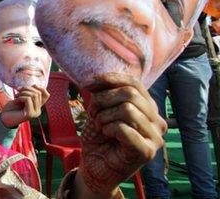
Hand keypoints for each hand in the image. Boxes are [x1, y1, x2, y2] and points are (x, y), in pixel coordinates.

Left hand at [0, 85, 48, 127]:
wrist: (4, 117)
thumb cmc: (12, 107)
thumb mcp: (22, 97)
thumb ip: (30, 93)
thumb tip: (36, 85)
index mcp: (38, 106)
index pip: (46, 95)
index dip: (40, 88)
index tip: (30, 86)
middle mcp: (38, 110)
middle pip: (38, 93)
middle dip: (27, 88)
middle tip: (18, 90)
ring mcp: (35, 113)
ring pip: (34, 95)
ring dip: (23, 92)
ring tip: (16, 95)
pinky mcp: (30, 114)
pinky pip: (28, 99)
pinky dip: (21, 97)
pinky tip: (16, 100)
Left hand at [77, 73, 166, 196]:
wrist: (95, 166)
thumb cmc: (100, 138)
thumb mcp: (100, 109)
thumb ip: (103, 93)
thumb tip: (95, 80)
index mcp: (148, 107)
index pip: (133, 82)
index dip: (109, 79)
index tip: (88, 84)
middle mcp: (157, 120)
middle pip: (130, 94)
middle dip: (103, 100)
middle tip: (93, 113)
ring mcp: (155, 137)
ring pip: (127, 109)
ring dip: (105, 116)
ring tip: (101, 126)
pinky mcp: (147, 152)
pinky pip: (124, 128)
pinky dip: (109, 129)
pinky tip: (108, 136)